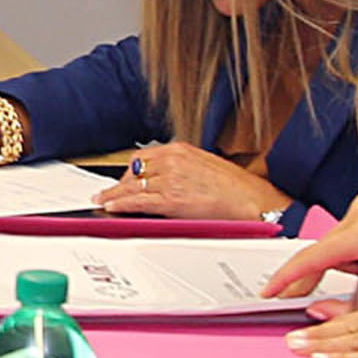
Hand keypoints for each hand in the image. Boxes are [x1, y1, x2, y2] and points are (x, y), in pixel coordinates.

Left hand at [96, 141, 287, 220]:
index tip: (125, 178)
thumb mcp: (206, 167)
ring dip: (115, 194)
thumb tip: (168, 178)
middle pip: (134, 171)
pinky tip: (112, 207)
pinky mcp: (171, 200)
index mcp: (181, 150)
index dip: (130, 170)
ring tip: (104, 201)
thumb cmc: (237, 188)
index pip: (144, 157)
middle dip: (120, 183)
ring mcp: (170, 180)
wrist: (252, 201)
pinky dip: (121, 204)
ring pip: (132, 186)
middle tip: (109, 192)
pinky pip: (138, 201)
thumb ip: (184, 169)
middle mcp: (172, 161)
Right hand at [264, 193, 357, 304]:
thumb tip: (315, 314)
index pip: (312, 259)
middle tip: (299, 299)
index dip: (286, 279)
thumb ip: (348, 309)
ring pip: (336, 245)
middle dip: (322, 277)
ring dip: (345, 264)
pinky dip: (354, 252)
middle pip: (323, 252)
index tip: (268, 292)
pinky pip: (348, 234)